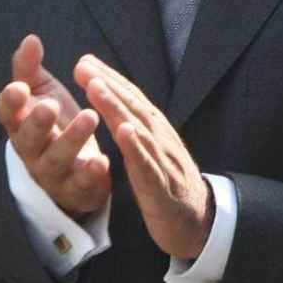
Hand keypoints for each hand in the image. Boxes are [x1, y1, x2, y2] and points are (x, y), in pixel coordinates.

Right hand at [0, 34, 110, 216]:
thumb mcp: (41, 92)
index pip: (8, 113)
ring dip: (72, 139)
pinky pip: (81, 184)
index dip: (11, 102)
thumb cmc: (53, 123)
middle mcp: (32, 150)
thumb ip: (30, 68)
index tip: (19, 87)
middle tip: (51, 106)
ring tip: (90, 116)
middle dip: (38, 123)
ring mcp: (52, 172)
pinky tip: (102, 161)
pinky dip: (90, 173)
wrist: (72, 168)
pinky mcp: (76, 188)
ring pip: (57, 159)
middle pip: (29, 139)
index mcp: (21, 124)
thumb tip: (31, 38)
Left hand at [76, 54, 213, 259]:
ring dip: (117, 106)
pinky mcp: (162, 185)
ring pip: (138, 128)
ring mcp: (162, 159)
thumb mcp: (152, 150)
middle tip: (83, 65)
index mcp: (155, 129)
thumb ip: (137, 128)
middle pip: (133, 105)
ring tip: (96, 87)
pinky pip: (148, 163)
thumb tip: (118, 106)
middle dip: (107, 83)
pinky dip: (136, 146)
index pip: (132, 98)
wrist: (199, 220)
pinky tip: (124, 131)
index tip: (85, 62)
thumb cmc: (169, 183)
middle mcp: (160, 137)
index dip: (109, 78)